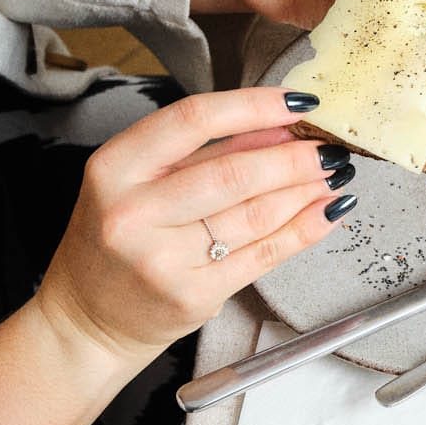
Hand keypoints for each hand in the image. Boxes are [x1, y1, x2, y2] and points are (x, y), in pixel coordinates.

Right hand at [35, 86, 355, 362]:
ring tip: (337, 175)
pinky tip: (328, 212)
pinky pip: (264, 254)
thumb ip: (208, 152)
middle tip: (332, 148)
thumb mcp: (141, 184)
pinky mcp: (193, 295)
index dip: (254, 106)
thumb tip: (280, 127)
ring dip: (308, 191)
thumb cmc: (119, 242)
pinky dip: (305, 229)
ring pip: (256, 214)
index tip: (299, 103)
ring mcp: (162, 259)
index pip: (193, 120)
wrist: (88, 321)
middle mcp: (132, 213)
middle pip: (234, 173)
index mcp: (114, 168)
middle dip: (295, 158)